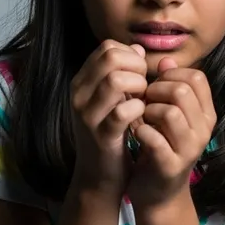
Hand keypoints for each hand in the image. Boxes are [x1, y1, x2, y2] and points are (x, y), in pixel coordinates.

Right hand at [70, 40, 146, 195]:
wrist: (98, 177)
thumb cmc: (110, 134)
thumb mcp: (112, 100)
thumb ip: (122, 73)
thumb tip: (137, 49)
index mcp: (81, 83)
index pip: (107, 48)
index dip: (131, 55)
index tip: (139, 74)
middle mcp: (79, 95)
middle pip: (110, 57)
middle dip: (136, 67)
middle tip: (145, 86)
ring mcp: (87, 115)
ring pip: (115, 80)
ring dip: (138, 86)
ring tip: (144, 99)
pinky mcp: (101, 135)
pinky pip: (122, 111)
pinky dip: (139, 109)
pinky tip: (142, 116)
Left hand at [128, 58, 215, 208]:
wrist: (157, 193)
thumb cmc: (160, 147)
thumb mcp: (168, 115)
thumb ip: (169, 89)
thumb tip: (165, 61)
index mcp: (206, 113)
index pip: (196, 76)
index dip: (170, 75)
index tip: (154, 88)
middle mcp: (204, 130)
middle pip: (182, 90)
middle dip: (155, 91)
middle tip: (143, 103)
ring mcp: (190, 149)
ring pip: (170, 112)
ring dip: (147, 111)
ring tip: (140, 119)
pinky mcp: (171, 165)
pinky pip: (155, 138)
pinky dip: (140, 131)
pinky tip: (135, 134)